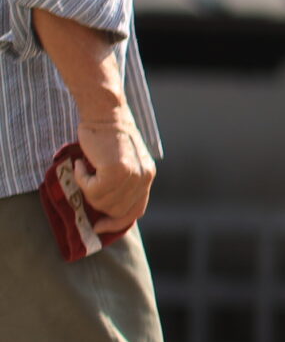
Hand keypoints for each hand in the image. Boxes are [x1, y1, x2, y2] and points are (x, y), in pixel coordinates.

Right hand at [73, 111, 153, 236]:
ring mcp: (131, 175)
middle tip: (87, 183)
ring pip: (101, 201)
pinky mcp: (116, 170)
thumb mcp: (124, 161)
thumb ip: (122, 183)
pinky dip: (81, 178)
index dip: (117, 223)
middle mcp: (143, 177)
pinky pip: (91, 189)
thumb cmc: (107, 135)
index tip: (99, 227)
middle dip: (96, 202)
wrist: (105, 113)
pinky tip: (82, 163)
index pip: (135, 211)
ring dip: (86, 187)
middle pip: (116, 211)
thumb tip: (106, 209)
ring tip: (86, 167)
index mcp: (147, 176)